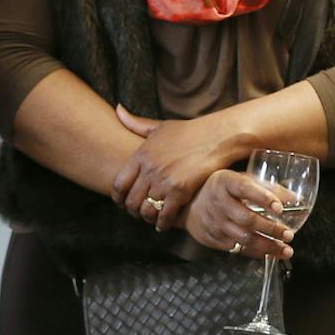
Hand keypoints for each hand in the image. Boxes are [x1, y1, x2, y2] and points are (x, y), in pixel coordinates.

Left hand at [110, 106, 248, 231]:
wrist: (217, 137)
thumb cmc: (190, 131)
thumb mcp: (160, 126)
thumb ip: (136, 123)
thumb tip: (118, 110)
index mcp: (141, 154)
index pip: (119, 183)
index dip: (118, 197)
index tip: (122, 202)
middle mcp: (150, 169)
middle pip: (131, 200)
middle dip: (132, 210)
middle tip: (138, 213)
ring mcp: (165, 180)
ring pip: (146, 210)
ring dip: (147, 217)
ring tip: (151, 219)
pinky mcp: (181, 190)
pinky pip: (165, 214)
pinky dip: (162, 223)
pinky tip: (163, 225)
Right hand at [182, 169, 295, 260]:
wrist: (191, 206)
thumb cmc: (223, 190)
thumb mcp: (240, 180)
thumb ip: (266, 187)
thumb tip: (296, 199)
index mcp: (225, 182)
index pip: (244, 188)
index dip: (263, 197)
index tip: (280, 207)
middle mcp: (218, 202)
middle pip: (246, 218)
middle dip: (270, 228)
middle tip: (289, 234)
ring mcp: (215, 222)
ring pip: (243, 238)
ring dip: (267, 246)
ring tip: (286, 249)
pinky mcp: (214, 239)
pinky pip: (238, 248)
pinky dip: (257, 252)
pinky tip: (271, 253)